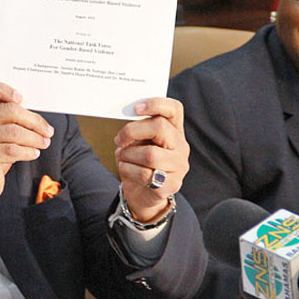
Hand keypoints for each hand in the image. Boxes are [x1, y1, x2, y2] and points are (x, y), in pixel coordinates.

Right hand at [0, 79, 53, 232]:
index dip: (3, 89)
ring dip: (35, 138)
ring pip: (14, 132)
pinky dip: (28, 151)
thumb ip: (4, 120)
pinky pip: (12, 150)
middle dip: (33, 120)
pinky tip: (34, 153)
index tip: (21, 99)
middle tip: (47, 130)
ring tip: (44, 142)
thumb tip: (35, 114)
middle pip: (8, 110)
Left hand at [114, 98, 188, 222]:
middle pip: (160, 128)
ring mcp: (179, 166)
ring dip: (128, 155)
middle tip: (119, 139)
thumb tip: (126, 119)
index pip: (174, 109)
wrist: (143, 194)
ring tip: (123, 157)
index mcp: (174, 131)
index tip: (135, 108)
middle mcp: (180, 146)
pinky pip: (144, 174)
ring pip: (150, 154)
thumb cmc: (139, 163)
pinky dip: (127, 169)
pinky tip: (126, 169)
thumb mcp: (139, 143)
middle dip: (132, 131)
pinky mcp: (171, 185)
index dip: (155, 104)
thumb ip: (138, 130)